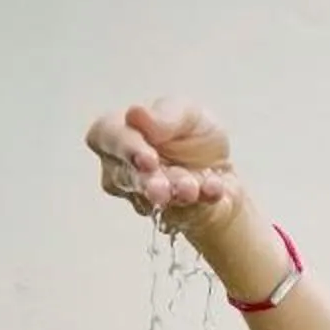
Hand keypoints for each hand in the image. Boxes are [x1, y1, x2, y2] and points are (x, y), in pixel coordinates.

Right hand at [82, 99, 246, 243]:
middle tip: (161, 188)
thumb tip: (136, 114)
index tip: (147, 158)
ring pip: (152, 199)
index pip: (106, 137)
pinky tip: (213, 189)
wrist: (222, 168)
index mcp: (118, 133)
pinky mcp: (172, 216)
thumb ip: (163, 115)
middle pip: (124, 176)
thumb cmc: (191, 134)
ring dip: (174, 193)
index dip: (126, 149)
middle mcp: (122, 169)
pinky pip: (184, 212)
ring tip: (190, 189)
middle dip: (147, 182)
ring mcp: (143, 198)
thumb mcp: (186, 113)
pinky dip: (201, 200)